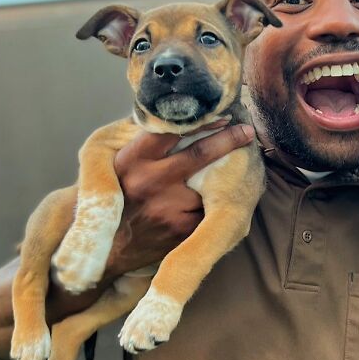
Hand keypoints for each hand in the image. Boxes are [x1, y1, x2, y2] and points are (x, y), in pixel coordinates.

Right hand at [104, 124, 255, 278]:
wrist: (110, 246)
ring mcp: (168, 208)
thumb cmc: (120, 195)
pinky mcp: (183, 230)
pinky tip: (222, 198)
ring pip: (210, 184)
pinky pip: (211, 209)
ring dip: (225, 176)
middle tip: (248, 132)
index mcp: (133, 159)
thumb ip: (150, 140)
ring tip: (238, 166)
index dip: (201, 121)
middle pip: (200, 154)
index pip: (172, 130)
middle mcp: (150, 182)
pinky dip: (219, 202)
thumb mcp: (123, 163)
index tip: (223, 114)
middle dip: (229, 140)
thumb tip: (185, 113)